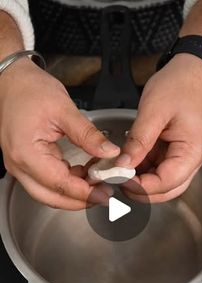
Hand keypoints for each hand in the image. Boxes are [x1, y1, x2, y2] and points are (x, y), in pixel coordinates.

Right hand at [0, 59, 119, 209]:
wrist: (11, 81)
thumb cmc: (30, 90)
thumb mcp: (64, 110)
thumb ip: (88, 135)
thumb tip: (109, 152)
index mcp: (26, 153)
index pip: (59, 183)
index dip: (84, 192)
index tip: (104, 193)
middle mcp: (19, 165)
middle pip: (51, 197)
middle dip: (80, 200)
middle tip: (104, 194)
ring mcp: (20, 166)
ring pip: (49, 193)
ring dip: (73, 192)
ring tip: (97, 182)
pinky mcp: (26, 163)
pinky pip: (47, 182)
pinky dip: (66, 182)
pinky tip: (83, 173)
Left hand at [115, 54, 201, 202]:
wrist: (191, 72)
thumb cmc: (180, 86)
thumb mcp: (154, 111)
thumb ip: (138, 141)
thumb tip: (122, 165)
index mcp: (191, 152)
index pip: (166, 182)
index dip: (141, 186)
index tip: (119, 179)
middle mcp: (190, 160)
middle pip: (166, 190)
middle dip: (140, 191)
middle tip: (116, 181)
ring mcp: (181, 158)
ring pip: (160, 184)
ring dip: (139, 182)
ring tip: (117, 172)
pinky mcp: (171, 153)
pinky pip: (155, 170)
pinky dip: (140, 171)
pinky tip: (125, 164)